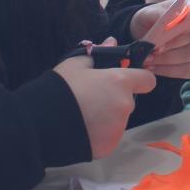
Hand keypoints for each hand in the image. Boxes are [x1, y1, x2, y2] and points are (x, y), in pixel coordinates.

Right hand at [53, 40, 158, 158]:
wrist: (41, 123)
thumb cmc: (61, 88)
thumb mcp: (76, 64)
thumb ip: (98, 53)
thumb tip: (112, 42)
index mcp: (120, 83)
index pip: (147, 80)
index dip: (138, 79)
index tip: (125, 81)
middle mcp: (125, 106)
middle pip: (129, 101)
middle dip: (116, 99)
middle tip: (92, 99)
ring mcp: (118, 128)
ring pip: (119, 120)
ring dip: (108, 117)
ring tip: (83, 116)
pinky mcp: (109, 147)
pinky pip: (109, 137)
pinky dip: (100, 134)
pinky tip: (82, 130)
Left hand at [129, 0, 189, 79]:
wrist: (149, 35)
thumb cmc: (151, 20)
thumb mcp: (148, 13)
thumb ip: (156, 14)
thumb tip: (168, 22)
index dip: (186, 23)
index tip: (167, 30)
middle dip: (170, 45)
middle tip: (150, 49)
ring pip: (189, 55)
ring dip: (166, 60)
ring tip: (147, 59)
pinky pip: (186, 71)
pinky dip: (167, 71)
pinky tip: (153, 68)